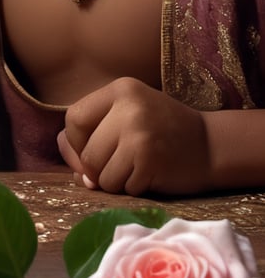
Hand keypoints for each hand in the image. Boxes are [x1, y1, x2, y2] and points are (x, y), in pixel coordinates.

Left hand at [57, 77, 210, 195]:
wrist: (210, 145)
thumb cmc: (161, 130)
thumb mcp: (126, 115)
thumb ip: (94, 131)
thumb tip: (67, 157)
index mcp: (119, 89)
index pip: (74, 119)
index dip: (75, 142)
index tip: (90, 150)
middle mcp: (128, 107)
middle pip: (86, 152)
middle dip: (94, 169)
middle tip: (116, 166)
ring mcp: (140, 134)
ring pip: (101, 175)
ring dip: (113, 182)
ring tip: (133, 169)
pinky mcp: (150, 162)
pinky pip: (122, 187)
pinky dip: (131, 188)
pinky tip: (148, 175)